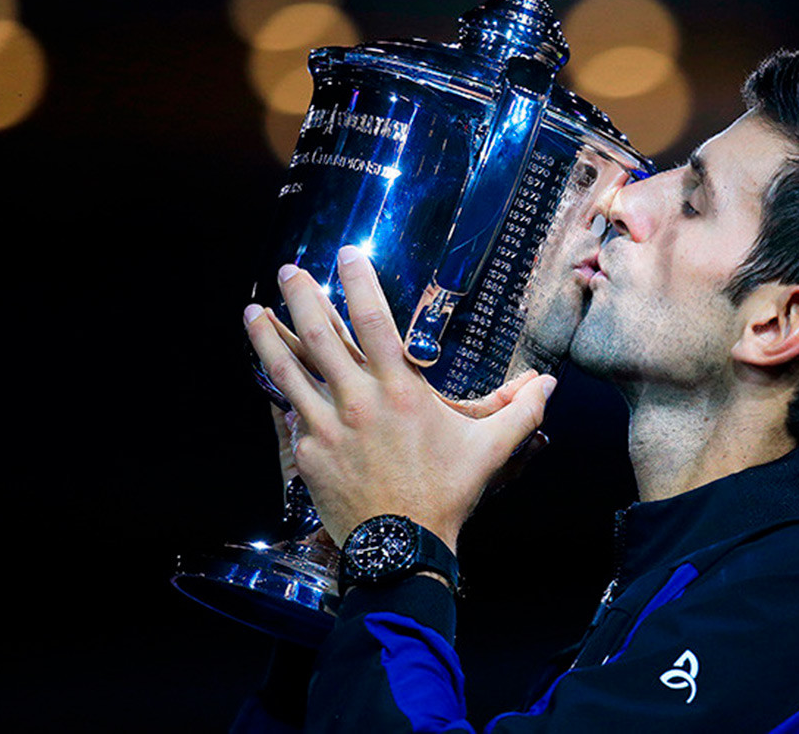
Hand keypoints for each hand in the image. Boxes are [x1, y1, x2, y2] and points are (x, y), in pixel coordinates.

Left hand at [244, 246, 556, 551]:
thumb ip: (519, 411)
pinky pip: (288, 413)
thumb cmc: (447, 493)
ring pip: (287, 370)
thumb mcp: (491, 449)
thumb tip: (546, 384)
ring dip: (266, 336)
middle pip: (319, 335)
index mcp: (401, 390)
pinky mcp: (307, 452)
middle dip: (302, 296)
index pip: (374, 321)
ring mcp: (326, 426)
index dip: (358, 282)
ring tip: (252, 310)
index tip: (347, 253)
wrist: (401, 546)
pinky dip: (277, 390)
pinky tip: (267, 374)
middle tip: (288, 270)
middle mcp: (358, 400)